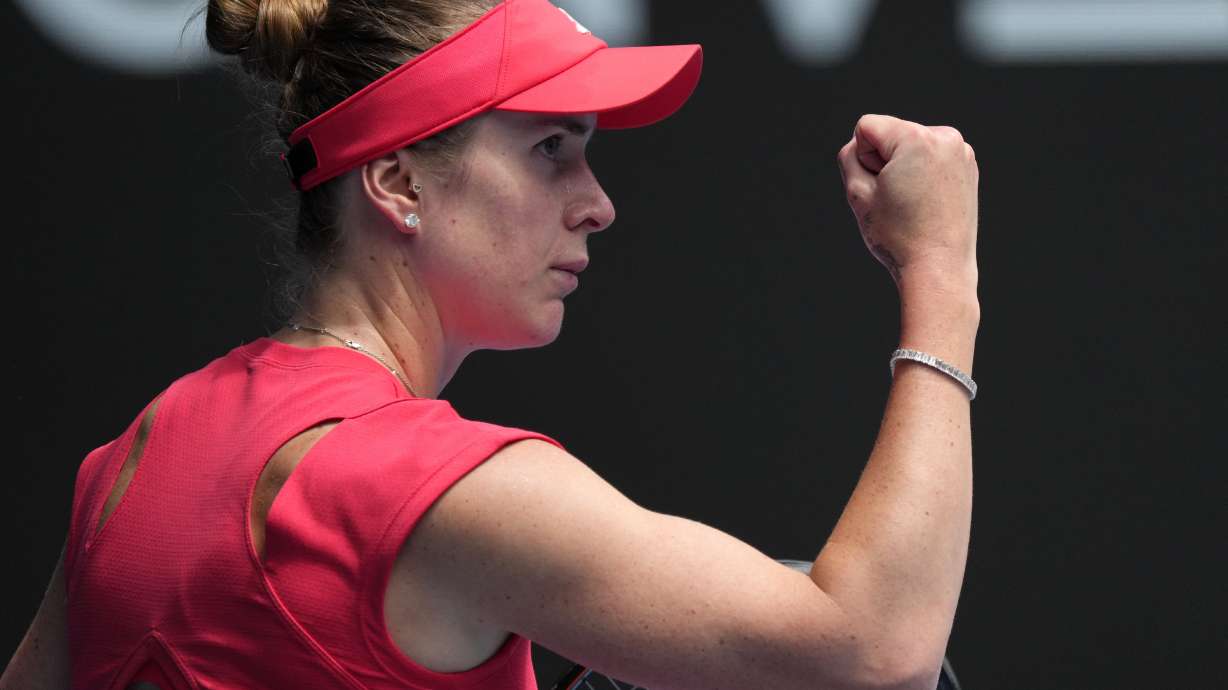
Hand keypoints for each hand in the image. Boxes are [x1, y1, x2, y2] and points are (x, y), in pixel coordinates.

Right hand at [836, 114, 978, 292]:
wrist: (939, 268)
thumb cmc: (898, 236)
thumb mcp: (857, 194)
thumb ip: (849, 156)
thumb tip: (861, 143)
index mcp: (916, 138)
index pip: (867, 127)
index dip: (862, 158)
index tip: (879, 188)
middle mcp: (944, 137)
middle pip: (891, 134)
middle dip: (885, 162)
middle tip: (895, 201)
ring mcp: (961, 151)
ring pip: (910, 146)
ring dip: (903, 168)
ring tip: (912, 203)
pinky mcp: (967, 166)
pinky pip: (930, 158)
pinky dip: (922, 174)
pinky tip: (926, 202)